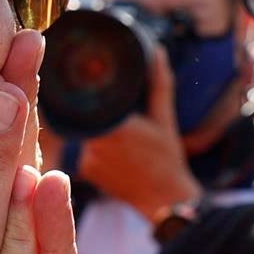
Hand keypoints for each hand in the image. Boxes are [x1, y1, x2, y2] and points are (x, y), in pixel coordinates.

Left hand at [71, 45, 202, 218]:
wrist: (164, 202)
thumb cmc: (168, 160)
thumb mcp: (165, 119)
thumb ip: (159, 84)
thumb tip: (156, 51)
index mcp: (115, 125)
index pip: (90, 96)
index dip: (90, 86)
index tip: (93, 77)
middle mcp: (95, 141)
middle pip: (85, 111)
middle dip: (97, 106)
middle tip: (115, 107)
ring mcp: (88, 158)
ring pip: (84, 129)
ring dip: (98, 127)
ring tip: (124, 135)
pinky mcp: (86, 171)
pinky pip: (85, 148)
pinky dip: (97, 146)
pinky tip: (118, 153)